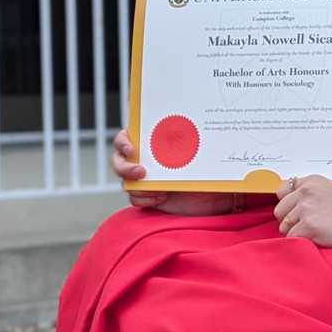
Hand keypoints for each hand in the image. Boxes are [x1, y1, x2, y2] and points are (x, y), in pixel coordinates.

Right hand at [111, 128, 231, 215]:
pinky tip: (162, 197)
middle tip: (141, 172)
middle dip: (124, 167)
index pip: (127, 136)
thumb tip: (203, 132)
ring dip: (139, 186)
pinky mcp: (147, 196)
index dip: (123, 141)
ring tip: (160, 190)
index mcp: (155, 143)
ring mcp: (144, 178)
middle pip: (118, 160)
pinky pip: (135, 198)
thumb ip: (197, 146)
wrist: (213, 199)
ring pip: (126, 181)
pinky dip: (145, 199)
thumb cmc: (209, 172)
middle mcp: (146, 159)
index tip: (132, 150)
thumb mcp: (205, 157)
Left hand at [274, 175, 331, 249]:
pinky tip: (317, 238)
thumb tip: (288, 200)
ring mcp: (306, 208)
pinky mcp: (308, 226)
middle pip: (279, 211)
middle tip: (308, 224)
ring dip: (296, 232)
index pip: (282, 191)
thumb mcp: (329, 189)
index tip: (297, 211)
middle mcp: (306, 192)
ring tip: (316, 231)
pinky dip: (302, 241)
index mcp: (311, 181)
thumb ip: (308, 192)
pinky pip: (292, 238)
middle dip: (290, 220)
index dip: (288, 204)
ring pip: (284, 226)